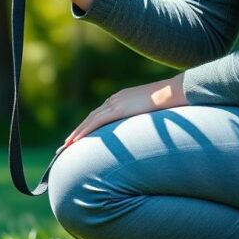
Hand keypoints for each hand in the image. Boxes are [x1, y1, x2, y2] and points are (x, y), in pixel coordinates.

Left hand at [66, 74, 187, 145]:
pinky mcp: (118, 109)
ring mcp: (115, 104)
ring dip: (76, 134)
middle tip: (65, 145)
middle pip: (90, 118)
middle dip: (77, 132)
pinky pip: (96, 122)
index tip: (79, 137)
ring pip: (89, 121)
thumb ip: (144, 119)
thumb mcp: (152, 112)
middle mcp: (114, 100)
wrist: (173, 91)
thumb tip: (146, 132)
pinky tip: (76, 141)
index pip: (99, 115)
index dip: (88, 126)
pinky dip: (85, 132)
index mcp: (121, 99)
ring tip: (66, 146)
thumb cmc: (169, 103)